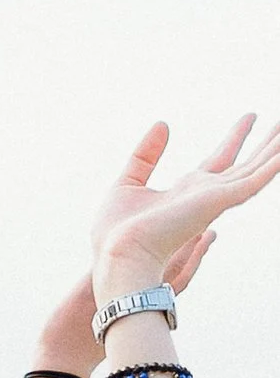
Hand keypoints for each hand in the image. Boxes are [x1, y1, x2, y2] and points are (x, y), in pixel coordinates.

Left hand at [91, 116, 279, 298]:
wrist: (117, 259)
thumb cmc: (114, 236)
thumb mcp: (127, 184)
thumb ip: (146, 155)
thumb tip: (164, 124)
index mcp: (186, 192)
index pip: (218, 160)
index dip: (235, 139)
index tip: (250, 119)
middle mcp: (205, 196)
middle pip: (244, 165)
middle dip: (265, 144)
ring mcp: (214, 201)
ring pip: (256, 171)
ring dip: (275, 151)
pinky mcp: (218, 204)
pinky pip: (254, 182)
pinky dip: (271, 167)